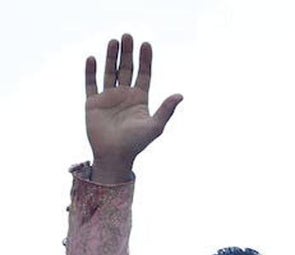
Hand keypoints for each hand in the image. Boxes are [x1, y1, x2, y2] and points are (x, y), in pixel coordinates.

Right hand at [85, 34, 182, 183]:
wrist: (114, 155)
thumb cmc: (137, 143)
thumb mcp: (155, 126)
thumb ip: (166, 110)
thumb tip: (181, 95)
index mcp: (140, 99)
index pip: (144, 74)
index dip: (145, 60)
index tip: (146, 44)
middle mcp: (125, 95)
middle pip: (127, 68)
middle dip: (127, 53)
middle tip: (127, 36)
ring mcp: (108, 97)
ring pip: (110, 71)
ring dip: (110, 56)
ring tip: (113, 41)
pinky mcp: (93, 102)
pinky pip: (91, 83)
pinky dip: (90, 71)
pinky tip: (92, 58)